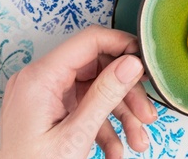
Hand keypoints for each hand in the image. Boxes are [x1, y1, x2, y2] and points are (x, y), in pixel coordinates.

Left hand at [0, 25, 156, 158]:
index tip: (145, 61)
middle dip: (126, 92)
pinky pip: (85, 107)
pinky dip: (104, 126)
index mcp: (41, 77)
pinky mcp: (50, 110)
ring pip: (97, 90)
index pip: (90, 40)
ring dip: (121, 114)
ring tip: (138, 140)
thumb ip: (105, 96)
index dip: (122, 45)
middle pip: (99, 68)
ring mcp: (46, 95)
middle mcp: (42, 79)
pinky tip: (115, 149)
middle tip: (146, 113)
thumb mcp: (74, 136)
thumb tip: (132, 63)